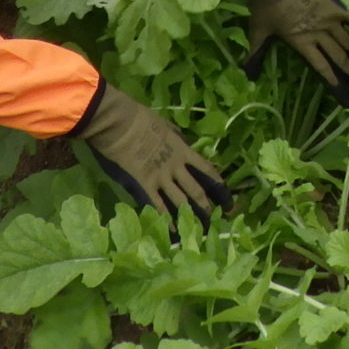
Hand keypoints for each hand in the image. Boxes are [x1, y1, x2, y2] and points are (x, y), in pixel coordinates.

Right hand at [73, 84, 230, 219]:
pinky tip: (174, 230)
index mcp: (183, 150)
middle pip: (196, 189)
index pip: (206, 169)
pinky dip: (167, 219)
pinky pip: (158, 205)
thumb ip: (175, 136)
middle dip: (207, 206)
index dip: (218, 183)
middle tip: (217, 218)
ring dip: (191, 215)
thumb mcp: (166, 125)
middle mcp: (176, 167)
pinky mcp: (145, 185)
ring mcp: (161, 177)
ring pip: (181, 200)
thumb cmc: (142, 119)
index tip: (226, 195)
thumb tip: (182, 140)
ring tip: (201, 229)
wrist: (122, 123)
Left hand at [231, 0, 348, 103]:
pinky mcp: (330, 2)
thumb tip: (246, 73)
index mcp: (302, 42)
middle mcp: (318, 33)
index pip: (321, 67)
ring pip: (346, 38)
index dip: (333, 81)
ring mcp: (327, 18)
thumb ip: (255, 51)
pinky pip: (346, 15)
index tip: (345, 95)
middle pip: (338, 55)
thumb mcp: (258, 30)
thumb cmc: (265, 4)